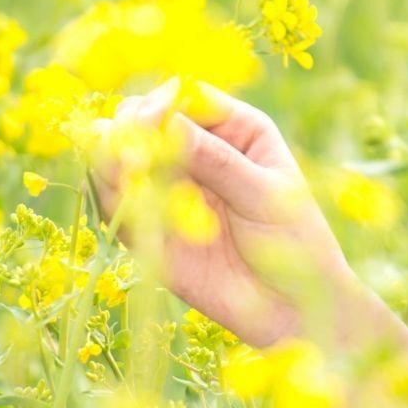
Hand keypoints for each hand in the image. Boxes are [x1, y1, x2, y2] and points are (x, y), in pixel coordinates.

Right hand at [85, 79, 356, 349]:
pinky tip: (121, 201)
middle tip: (133, 160)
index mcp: (234, 129)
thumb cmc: (296, 245)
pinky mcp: (149, 228)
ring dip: (110, 159)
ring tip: (124, 175)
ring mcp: (169, 187)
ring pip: (119, 155)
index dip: (160, 103)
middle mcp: (196, 150)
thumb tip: (163, 123)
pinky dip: (111, 197)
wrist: (291, 311)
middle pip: (142, 117)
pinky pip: (116, 202)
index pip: (184, 95)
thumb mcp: (265, 196)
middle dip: (129, 130)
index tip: (148, 124)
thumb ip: (216, 161)